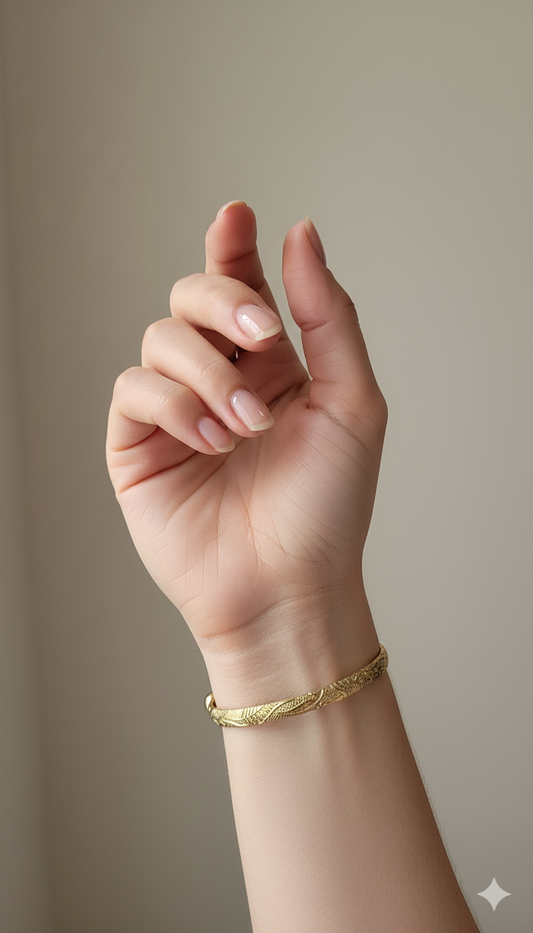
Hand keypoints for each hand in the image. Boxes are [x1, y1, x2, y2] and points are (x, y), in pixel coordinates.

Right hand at [106, 203, 386, 687]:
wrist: (288, 586)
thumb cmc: (327, 507)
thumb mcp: (353, 402)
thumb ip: (329, 316)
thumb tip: (301, 236)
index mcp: (271, 366)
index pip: (242, 285)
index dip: (233, 244)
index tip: (238, 214)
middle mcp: (220, 380)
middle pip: (192, 295)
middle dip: (225, 301)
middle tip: (262, 336)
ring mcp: (176, 410)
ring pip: (161, 338)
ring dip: (209, 372)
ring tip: (244, 427)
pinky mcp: (138, 444)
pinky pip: (135, 390)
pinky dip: (176, 405)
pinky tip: (210, 441)